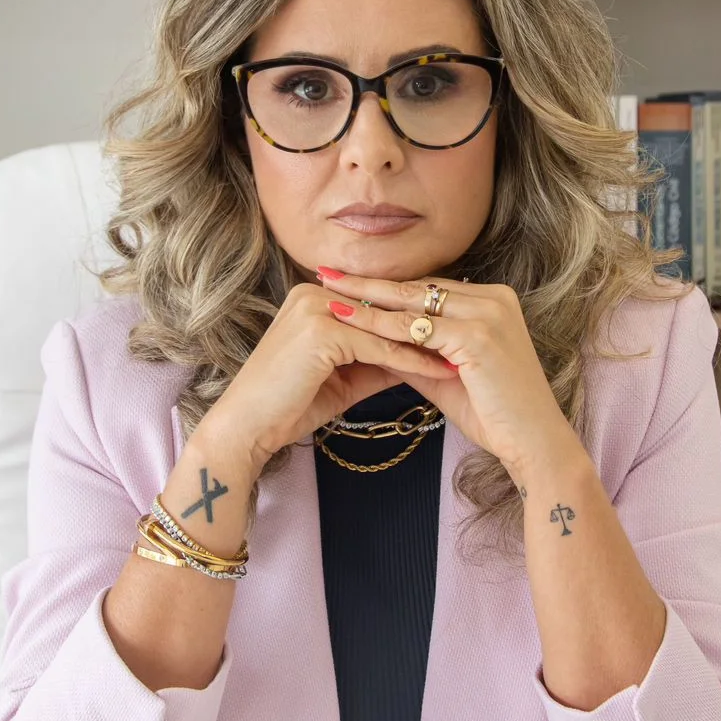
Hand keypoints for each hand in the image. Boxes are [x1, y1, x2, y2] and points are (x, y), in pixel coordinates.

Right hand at [196, 282, 455, 479]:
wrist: (248, 428)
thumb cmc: (290, 405)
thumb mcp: (343, 376)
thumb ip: (376, 359)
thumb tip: (417, 356)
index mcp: (314, 296)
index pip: (378, 306)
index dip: (417, 323)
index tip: (457, 338)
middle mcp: (313, 293)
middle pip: (385, 310)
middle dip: (429, 328)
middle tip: (473, 342)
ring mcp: (316, 308)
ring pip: (387, 326)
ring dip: (429, 342)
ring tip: (467, 357)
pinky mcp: (322, 331)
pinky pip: (379, 346)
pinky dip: (413, 360)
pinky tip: (442, 372)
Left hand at [317, 269, 571, 480]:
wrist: (533, 442)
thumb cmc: (495, 414)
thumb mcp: (445, 374)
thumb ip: (413, 352)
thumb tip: (372, 340)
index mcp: (492, 301)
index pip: (428, 289)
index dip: (387, 287)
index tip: (348, 283)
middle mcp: (494, 298)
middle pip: (417, 287)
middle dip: (369, 282)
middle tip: (327, 273)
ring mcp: (488, 314)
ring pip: (412, 304)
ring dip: (367, 299)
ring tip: (328, 291)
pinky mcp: (478, 336)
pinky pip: (416, 329)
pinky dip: (380, 325)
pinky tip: (350, 321)